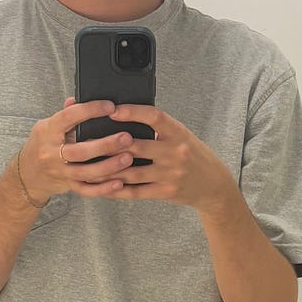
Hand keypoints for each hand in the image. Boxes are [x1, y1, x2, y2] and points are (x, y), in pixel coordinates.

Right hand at [18, 99, 138, 202]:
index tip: (110, 106)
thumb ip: (65, 113)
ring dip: (108, 166)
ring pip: (85, 172)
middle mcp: (52, 153)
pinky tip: (119, 183)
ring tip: (128, 158)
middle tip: (126, 137)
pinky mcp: (68, 185)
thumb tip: (76, 98)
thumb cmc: (42, 145)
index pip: (69, 118)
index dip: (90, 111)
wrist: (28, 173)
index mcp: (48, 132)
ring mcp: (61, 172)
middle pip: (79, 150)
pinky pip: (86, 190)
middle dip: (105, 145)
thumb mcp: (47, 125)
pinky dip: (103, 188)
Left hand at [102, 107, 235, 213]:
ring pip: (131, 171)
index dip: (132, 112)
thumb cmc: (193, 156)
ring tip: (89, 166)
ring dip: (107, 170)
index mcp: (178, 133)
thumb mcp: (182, 136)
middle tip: (88, 141)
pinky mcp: (165, 191)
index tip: (112, 110)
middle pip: (136, 146)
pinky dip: (117, 190)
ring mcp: (170, 174)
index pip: (154, 117)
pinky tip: (103, 186)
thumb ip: (159, 129)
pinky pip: (136, 191)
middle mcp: (175, 152)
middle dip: (111, 144)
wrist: (213, 185)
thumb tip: (128, 117)